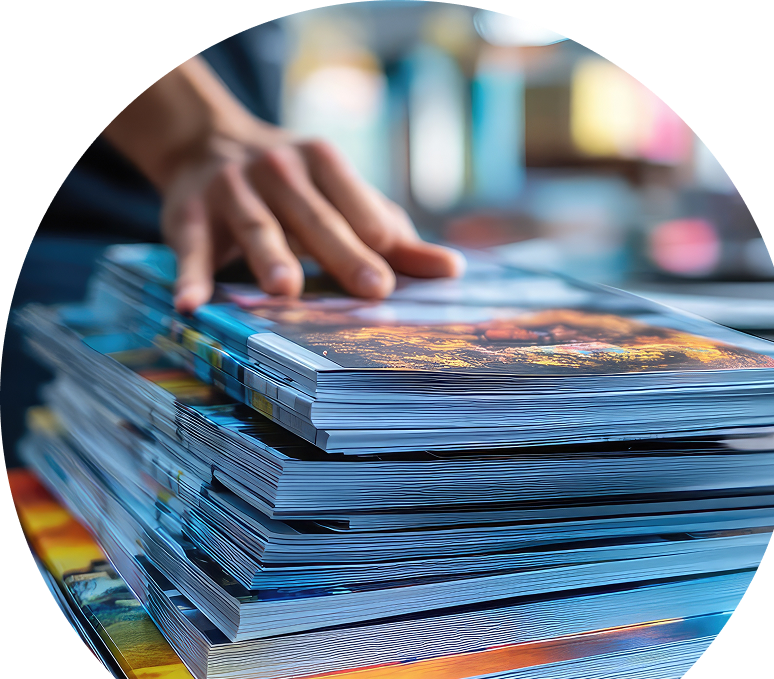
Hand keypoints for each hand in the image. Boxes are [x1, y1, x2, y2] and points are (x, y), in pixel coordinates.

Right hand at [161, 123, 463, 313]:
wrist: (209, 144)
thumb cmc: (298, 188)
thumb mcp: (343, 197)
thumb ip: (393, 236)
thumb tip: (453, 271)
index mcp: (323, 163)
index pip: (357, 203)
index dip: (377, 236)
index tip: (399, 278)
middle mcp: (279, 171)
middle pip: (315, 219)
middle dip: (344, 253)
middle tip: (374, 290)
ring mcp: (231, 190)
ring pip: (256, 227)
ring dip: (270, 256)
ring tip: (285, 289)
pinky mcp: (188, 216)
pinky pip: (190, 249)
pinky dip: (190, 277)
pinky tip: (189, 305)